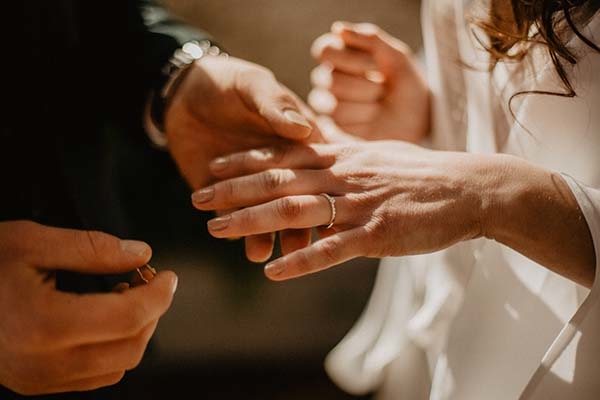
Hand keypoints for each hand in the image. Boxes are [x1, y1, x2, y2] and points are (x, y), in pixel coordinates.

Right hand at [0, 221, 177, 394]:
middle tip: (147, 282)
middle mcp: (44, 362)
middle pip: (131, 345)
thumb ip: (92, 248)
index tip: (170, 275)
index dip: (160, 295)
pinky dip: (114, 348)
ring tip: (123, 296)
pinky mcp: (35, 384)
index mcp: (44, 324)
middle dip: (152, 312)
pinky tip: (103, 319)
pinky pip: (95, 376)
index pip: (129, 317)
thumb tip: (142, 254)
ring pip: (117, 365)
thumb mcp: (31, 241)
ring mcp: (39, 379)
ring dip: (135, 331)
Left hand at [167, 56, 323, 261]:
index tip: (327, 208)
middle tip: (294, 244)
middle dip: (295, 223)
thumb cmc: (227, 83)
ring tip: (260, 253)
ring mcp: (256, 187)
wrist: (182, 93)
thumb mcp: (253, 86)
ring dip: (268, 235)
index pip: (311, 168)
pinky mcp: (229, 197)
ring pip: (270, 216)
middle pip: (294, 198)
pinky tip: (240, 243)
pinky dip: (240, 234)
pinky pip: (237, 219)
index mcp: (298, 141)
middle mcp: (283, 169)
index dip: (319, 187)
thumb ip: (275, 107)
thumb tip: (303, 129)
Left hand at [192, 141, 489, 279]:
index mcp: (343, 155)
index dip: (246, 161)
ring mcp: (359, 204)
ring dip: (253, 220)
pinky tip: (273, 272)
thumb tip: (322, 153)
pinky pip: (332, 249)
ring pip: (295, 210)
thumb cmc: (423, 174)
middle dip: (233, 190)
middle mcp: (344, 175)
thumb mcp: (378, 155)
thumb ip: (346, 155)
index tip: (215, 167)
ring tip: (217, 229)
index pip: (284, 153)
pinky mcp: (377, 234)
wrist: (468, 188)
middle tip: (196, 198)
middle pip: (278, 179)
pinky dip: (301, 261)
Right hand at [309, 21, 429, 141]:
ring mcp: (328, 105)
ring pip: (333, 104)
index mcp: (341, 56)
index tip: (375, 64)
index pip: (325, 50)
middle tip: (382, 89)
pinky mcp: (333, 128)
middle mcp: (328, 79)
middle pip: (329, 79)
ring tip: (380, 105)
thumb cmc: (407, 86)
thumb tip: (338, 29)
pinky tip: (373, 120)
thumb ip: (370, 39)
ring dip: (366, 104)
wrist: (419, 122)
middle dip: (364, 86)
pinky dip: (363, 120)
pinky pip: (339, 123)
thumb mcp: (396, 57)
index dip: (349, 58)